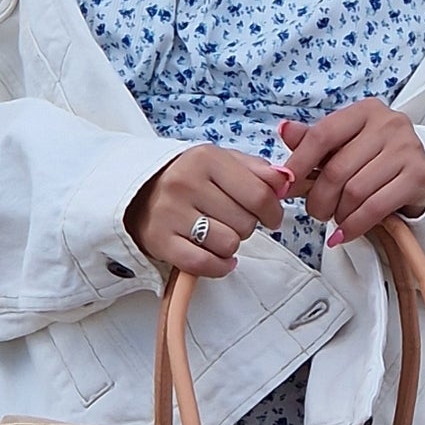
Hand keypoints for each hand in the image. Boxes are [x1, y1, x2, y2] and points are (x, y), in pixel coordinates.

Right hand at [126, 145, 289, 278]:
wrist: (137, 191)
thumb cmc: (188, 177)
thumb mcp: (221, 161)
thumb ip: (258, 169)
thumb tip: (288, 180)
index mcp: (206, 158)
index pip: (260, 194)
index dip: (273, 211)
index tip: (271, 216)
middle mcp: (185, 183)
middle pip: (246, 222)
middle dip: (246, 225)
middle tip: (230, 220)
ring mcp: (171, 213)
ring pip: (229, 244)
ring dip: (230, 245)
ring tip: (218, 234)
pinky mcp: (161, 241)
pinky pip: (205, 264)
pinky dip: (219, 266)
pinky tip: (218, 258)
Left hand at [278, 100, 424, 245]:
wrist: (416, 175)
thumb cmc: (373, 159)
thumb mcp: (343, 145)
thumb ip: (313, 140)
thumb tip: (284, 130)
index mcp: (365, 111)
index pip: (323, 134)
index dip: (299, 163)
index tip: (286, 185)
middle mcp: (389, 124)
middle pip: (337, 169)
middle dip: (318, 198)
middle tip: (315, 210)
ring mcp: (408, 149)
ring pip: (355, 191)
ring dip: (338, 213)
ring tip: (336, 217)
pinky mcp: (420, 176)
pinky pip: (375, 207)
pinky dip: (354, 225)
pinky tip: (345, 232)